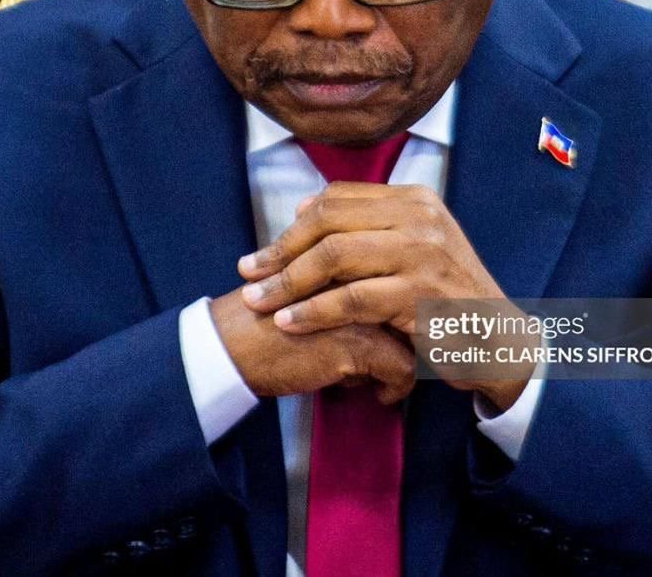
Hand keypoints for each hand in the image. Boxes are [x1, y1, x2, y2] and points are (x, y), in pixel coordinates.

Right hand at [209, 287, 415, 404]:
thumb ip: (343, 289)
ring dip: (409, 360)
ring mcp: (362, 304)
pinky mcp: (357, 340)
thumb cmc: (268, 323)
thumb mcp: (311, 293)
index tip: (412, 334)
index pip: (404, 274)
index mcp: (349, 254)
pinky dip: (395, 386)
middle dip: (419, 335)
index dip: (411, 309)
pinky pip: (400, 368)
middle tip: (418, 358)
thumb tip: (387, 312)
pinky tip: (380, 396)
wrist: (232, 348)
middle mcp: (362, 273)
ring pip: (414, 336)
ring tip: (394, 378)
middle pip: (414, 303)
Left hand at [237, 183, 503, 334]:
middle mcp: (420, 216)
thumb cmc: (445, 300)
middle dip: (281, 251)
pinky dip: (312, 311)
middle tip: (249, 275)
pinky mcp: (421, 292)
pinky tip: (289, 323)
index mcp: (415, 199)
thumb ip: (367, 229)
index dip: (293, 225)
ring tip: (258, 302)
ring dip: (288, 282)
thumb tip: (303, 207)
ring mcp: (423, 251)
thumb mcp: (413, 251)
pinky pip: (351, 298)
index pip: (337, 199)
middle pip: (328, 222)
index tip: (264, 253)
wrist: (497, 340)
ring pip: (334, 257)